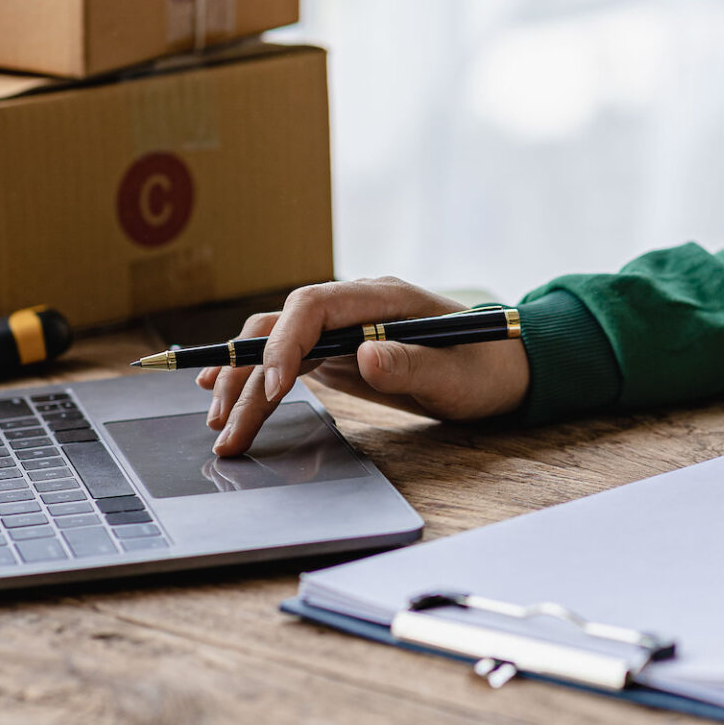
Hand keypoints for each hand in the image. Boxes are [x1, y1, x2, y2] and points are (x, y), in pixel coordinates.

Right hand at [198, 277, 530, 455]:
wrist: (504, 370)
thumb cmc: (487, 368)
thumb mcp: (458, 375)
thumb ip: (413, 365)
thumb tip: (364, 355)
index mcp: (382, 298)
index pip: (313, 305)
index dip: (285, 342)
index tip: (272, 386)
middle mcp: (353, 306)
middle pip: (282, 328)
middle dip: (248, 375)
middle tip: (227, 426)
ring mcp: (342, 328)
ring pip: (275, 345)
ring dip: (243, 382)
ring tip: (219, 424)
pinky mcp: (338, 352)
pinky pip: (287, 361)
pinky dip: (256, 380)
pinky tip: (227, 396)